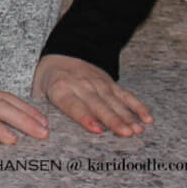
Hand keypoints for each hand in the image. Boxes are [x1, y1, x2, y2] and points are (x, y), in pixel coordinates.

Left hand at [32, 54, 151, 136]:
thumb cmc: (50, 80)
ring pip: (114, 101)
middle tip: (126, 133)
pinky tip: (147, 118)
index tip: (96, 129)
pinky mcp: (110, 83)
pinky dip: (137, 106)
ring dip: (127, 116)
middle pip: (98, 105)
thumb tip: (40, 129)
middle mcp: (81, 85)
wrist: (62, 54)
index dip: (85, 117)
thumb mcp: (39, 90)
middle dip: (113, 119)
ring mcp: (98, 83)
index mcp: (61, 88)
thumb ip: (41, 107)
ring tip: (137, 130)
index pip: (73, 104)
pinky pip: (126, 95)